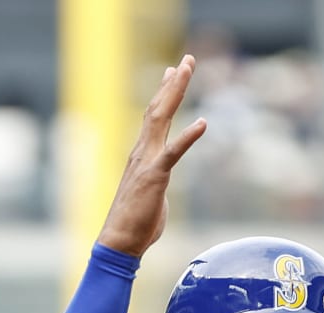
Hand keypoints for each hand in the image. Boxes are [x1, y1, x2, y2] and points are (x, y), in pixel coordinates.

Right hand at [97, 55, 207, 257]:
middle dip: (173, 82)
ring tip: (186, 70)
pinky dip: (188, 137)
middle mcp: (142, 151)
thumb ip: (158, 184)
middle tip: (186, 60)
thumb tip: (160, 186)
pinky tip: (203, 123)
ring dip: (175, 92)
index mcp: (141, 155)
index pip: (154, 117)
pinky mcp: (155, 176)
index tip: (172, 72)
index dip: (164, 93)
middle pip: (158, 108)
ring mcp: (147, 161)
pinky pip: (173, 153)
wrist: (120, 241)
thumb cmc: (136, 224)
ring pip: (161, 118)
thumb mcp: (152, 196)